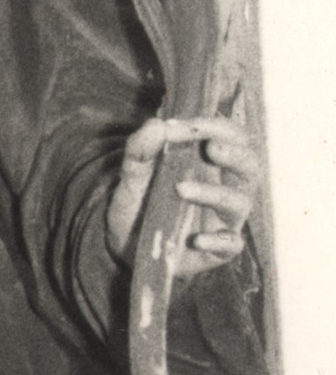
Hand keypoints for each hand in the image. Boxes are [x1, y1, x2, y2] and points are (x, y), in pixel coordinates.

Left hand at [106, 114, 258, 278]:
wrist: (124, 243)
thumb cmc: (139, 202)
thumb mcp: (133, 173)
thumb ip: (141, 148)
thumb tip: (156, 124)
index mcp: (210, 163)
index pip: (231, 137)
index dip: (216, 127)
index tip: (187, 125)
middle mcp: (224, 188)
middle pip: (250, 166)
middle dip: (235, 154)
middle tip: (210, 148)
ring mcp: (223, 219)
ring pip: (240, 202)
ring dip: (215, 193)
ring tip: (181, 188)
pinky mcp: (217, 250)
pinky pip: (230, 244)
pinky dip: (218, 240)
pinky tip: (196, 238)